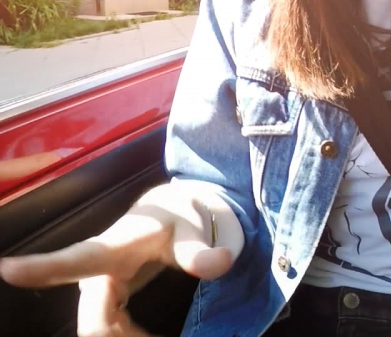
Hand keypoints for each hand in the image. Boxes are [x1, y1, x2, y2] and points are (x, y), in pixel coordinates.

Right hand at [0, 185, 233, 336]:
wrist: (174, 216)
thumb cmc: (179, 217)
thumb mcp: (194, 227)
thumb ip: (202, 247)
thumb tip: (218, 263)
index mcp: (115, 245)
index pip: (78, 258)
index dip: (42, 267)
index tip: (8, 269)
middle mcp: (98, 270)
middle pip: (94, 317)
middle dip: (118, 335)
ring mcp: (99, 286)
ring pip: (100, 327)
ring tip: (155, 334)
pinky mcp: (105, 298)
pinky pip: (109, 328)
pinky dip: (128, 336)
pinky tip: (145, 335)